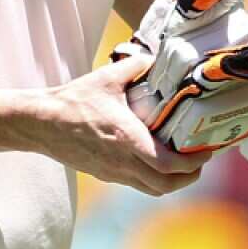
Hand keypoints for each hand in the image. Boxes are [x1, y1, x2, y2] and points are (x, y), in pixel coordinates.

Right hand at [35, 54, 212, 195]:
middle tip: (200, 160)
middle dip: (189, 177)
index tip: (206, 152)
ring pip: (152, 189)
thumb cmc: (73, 102)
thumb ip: (135, 67)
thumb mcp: (107, 77)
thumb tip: (155, 59)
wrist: (42, 123)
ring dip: (172, 181)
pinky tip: (155, 161)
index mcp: (129, 140)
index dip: (193, 163)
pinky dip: (153, 179)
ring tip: (182, 164)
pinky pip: (137, 184)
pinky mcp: (104, 174)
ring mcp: (113, 172)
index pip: (170, 165)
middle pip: (167, 185)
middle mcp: (124, 162)